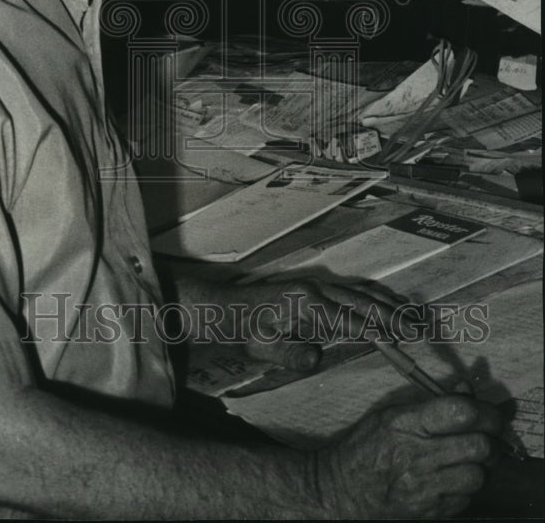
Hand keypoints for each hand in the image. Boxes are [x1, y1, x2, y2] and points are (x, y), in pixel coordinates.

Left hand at [234, 276, 405, 372]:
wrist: (228, 309)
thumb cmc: (244, 329)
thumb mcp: (261, 346)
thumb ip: (289, 353)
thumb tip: (317, 359)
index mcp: (306, 302)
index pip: (350, 318)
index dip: (377, 330)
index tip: (402, 340)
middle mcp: (316, 289)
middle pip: (362, 302)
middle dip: (392, 316)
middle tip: (419, 331)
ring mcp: (318, 287)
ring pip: (360, 294)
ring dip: (388, 305)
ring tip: (414, 318)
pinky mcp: (317, 291)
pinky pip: (352, 293)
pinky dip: (375, 300)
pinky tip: (389, 308)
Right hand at [316, 394, 503, 518]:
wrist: (344, 489)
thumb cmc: (366, 447)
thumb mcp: (391, 415)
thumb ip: (431, 403)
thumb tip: (466, 391)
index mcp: (407, 423)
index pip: (461, 413)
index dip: (486, 411)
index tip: (492, 413)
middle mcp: (418, 455)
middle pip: (479, 446)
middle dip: (491, 439)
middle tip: (487, 436)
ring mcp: (426, 487)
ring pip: (479, 475)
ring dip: (480, 465)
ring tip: (469, 458)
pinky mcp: (433, 511)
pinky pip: (467, 498)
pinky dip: (467, 486)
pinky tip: (453, 476)